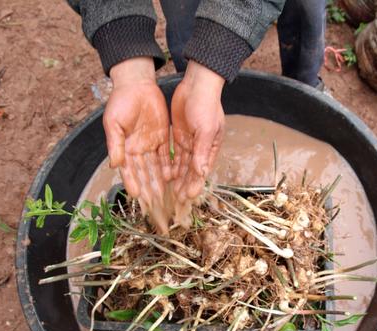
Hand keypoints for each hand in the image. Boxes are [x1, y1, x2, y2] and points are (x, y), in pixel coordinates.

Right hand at [104, 57, 171, 230]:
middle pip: (144, 174)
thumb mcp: (114, 122)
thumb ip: (115, 144)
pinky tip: (172, 180)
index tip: (138, 197)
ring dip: (160, 184)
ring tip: (166, 199)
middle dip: (149, 191)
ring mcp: (149, 145)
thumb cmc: (120, 101)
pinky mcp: (161, 139)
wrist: (136, 84)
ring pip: (156, 169)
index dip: (133, 183)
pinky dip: (169, 168)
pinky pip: (167, 157)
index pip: (129, 171)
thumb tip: (115, 164)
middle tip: (155, 206)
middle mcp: (136, 150)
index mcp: (123, 148)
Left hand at [171, 61, 225, 202]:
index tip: (188, 198)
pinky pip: (174, 154)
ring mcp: (190, 142)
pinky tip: (165, 176)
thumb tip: (201, 172)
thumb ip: (203, 152)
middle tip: (177, 200)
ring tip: (170, 193)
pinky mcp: (179, 135)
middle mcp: (201, 147)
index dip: (195, 184)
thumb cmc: (206, 104)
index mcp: (211, 147)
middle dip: (185, 185)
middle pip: (192, 171)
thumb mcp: (205, 129)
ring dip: (177, 178)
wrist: (197, 84)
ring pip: (182, 165)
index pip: (202, 170)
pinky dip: (171, 165)